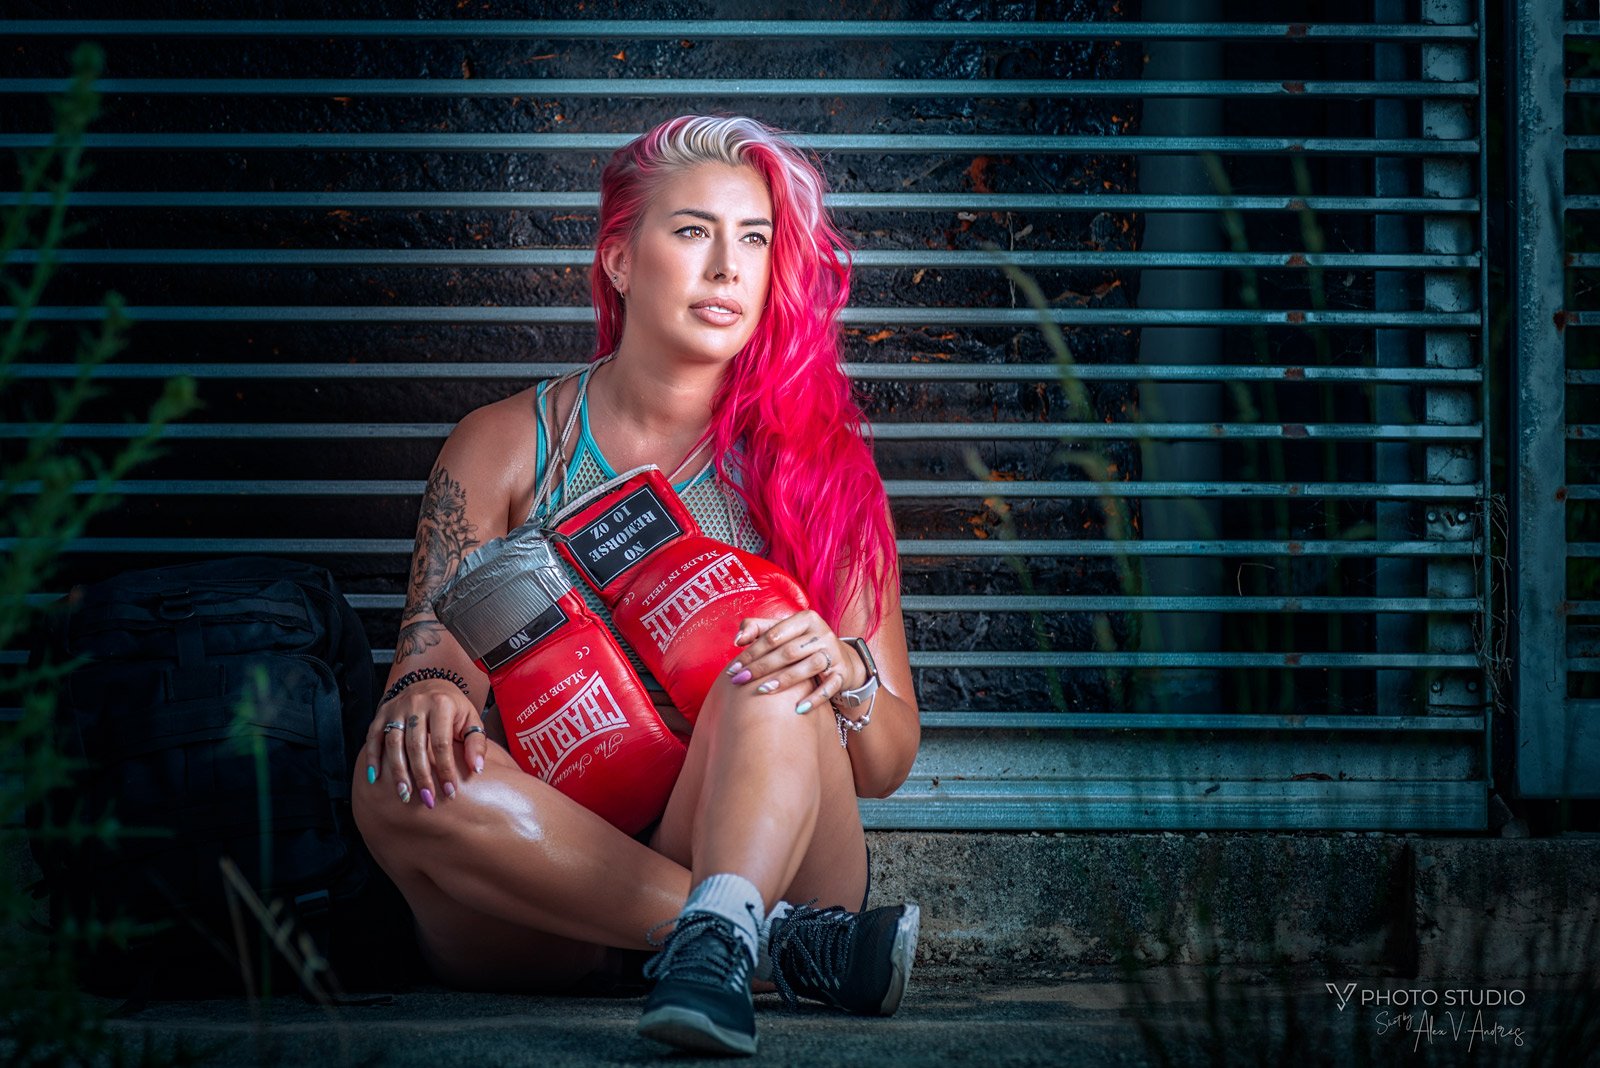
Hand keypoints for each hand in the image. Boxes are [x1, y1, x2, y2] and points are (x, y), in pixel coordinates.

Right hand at [361, 679, 489, 808]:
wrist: (431, 683)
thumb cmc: (454, 708)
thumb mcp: (471, 720)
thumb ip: (477, 743)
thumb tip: (478, 769)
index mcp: (441, 704)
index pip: (441, 743)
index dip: (445, 770)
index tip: (450, 792)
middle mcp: (416, 704)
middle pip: (416, 746)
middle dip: (421, 776)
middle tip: (427, 799)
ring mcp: (397, 707)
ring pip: (393, 743)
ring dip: (397, 772)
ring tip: (404, 795)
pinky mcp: (383, 712)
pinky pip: (374, 736)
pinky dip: (372, 757)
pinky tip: (375, 778)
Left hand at [725, 610, 863, 714]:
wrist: (841, 659)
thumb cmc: (803, 645)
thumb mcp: (784, 631)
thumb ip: (758, 629)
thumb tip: (738, 639)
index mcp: (806, 619)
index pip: (773, 635)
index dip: (751, 652)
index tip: (733, 668)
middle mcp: (822, 633)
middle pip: (788, 651)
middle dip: (761, 667)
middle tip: (740, 681)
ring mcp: (834, 653)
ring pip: (809, 666)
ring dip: (785, 680)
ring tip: (763, 691)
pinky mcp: (842, 673)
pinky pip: (830, 687)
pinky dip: (815, 699)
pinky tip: (798, 709)